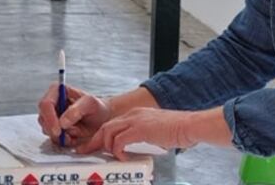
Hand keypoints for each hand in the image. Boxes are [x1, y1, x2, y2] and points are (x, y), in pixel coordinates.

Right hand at [37, 83, 111, 147]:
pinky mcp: (54, 129)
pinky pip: (53, 138)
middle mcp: (51, 103)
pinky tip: (74, 137)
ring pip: (46, 130)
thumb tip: (62, 122)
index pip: (45, 104)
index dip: (50, 118)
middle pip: (42, 118)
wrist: (102, 120)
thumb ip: (76, 110)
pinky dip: (63, 141)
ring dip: (60, 135)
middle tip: (67, 136)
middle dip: (54, 129)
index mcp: (57, 91)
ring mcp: (51, 117)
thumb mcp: (90, 104)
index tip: (59, 130)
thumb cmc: (97, 108)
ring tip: (75, 133)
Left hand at [80, 107, 231, 159]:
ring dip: (105, 147)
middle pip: (105, 127)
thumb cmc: (176, 132)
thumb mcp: (154, 133)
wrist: (189, 126)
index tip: (91, 147)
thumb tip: (133, 152)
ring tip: (109, 157)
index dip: (99, 137)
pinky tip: (124, 158)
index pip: (111, 125)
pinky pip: (119, 141)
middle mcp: (132, 115)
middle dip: (93, 142)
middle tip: (85, 152)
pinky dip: (118, 151)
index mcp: (135, 115)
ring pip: (108, 132)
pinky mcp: (139, 129)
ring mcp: (135, 120)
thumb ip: (141, 138)